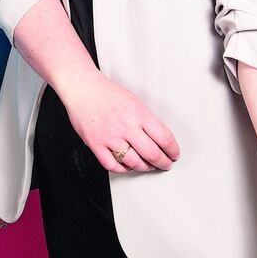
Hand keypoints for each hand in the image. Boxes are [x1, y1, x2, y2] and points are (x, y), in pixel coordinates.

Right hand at [58, 68, 179, 172]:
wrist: (83, 88)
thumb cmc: (107, 93)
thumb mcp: (134, 101)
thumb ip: (146, 120)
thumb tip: (160, 140)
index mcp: (138, 113)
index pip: (164, 138)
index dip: (173, 150)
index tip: (174, 154)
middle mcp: (126, 126)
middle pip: (152, 154)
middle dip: (163, 163)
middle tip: (165, 164)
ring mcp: (110, 137)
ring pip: (134, 163)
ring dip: (145, 167)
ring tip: (148, 165)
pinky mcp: (96, 144)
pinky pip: (113, 166)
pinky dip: (123, 169)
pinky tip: (127, 165)